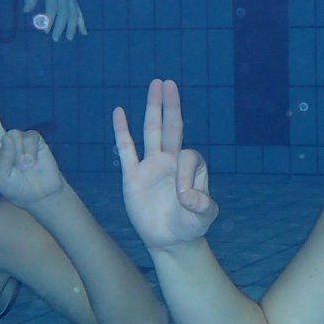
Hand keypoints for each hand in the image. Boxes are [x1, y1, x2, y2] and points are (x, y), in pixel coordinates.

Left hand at [0, 79, 66, 207]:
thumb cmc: (16, 189)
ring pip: (12, 134)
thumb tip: (10, 136)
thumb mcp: (0, 179)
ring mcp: (16, 138)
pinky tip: (33, 161)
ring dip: (18, 154)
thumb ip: (1, 159)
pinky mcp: (33, 138)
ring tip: (24, 168)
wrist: (41, 193)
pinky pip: (28, 137)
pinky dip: (30, 150)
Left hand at [24, 0, 87, 41]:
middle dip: (60, 27)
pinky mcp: (75, 2)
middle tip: (55, 38)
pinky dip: (82, 23)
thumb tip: (26, 11)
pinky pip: (80, 12)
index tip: (45, 30)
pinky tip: (83, 32)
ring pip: (74, 14)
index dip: (49, 20)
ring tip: (69, 38)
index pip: (52, 8)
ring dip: (73, 27)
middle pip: (64, 13)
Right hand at [113, 79, 218, 250]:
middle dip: (171, 106)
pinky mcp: (133, 176)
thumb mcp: (203, 217)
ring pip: (151, 132)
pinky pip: (126, 150)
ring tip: (154, 86)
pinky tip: (119, 113)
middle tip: (169, 83)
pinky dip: (122, 131)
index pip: (187, 157)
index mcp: (191, 167)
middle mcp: (171, 160)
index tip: (185, 201)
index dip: (186, 177)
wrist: (170, 240)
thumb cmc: (190, 225)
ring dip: (152, 109)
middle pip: (171, 127)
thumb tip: (188, 197)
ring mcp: (151, 166)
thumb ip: (202, 206)